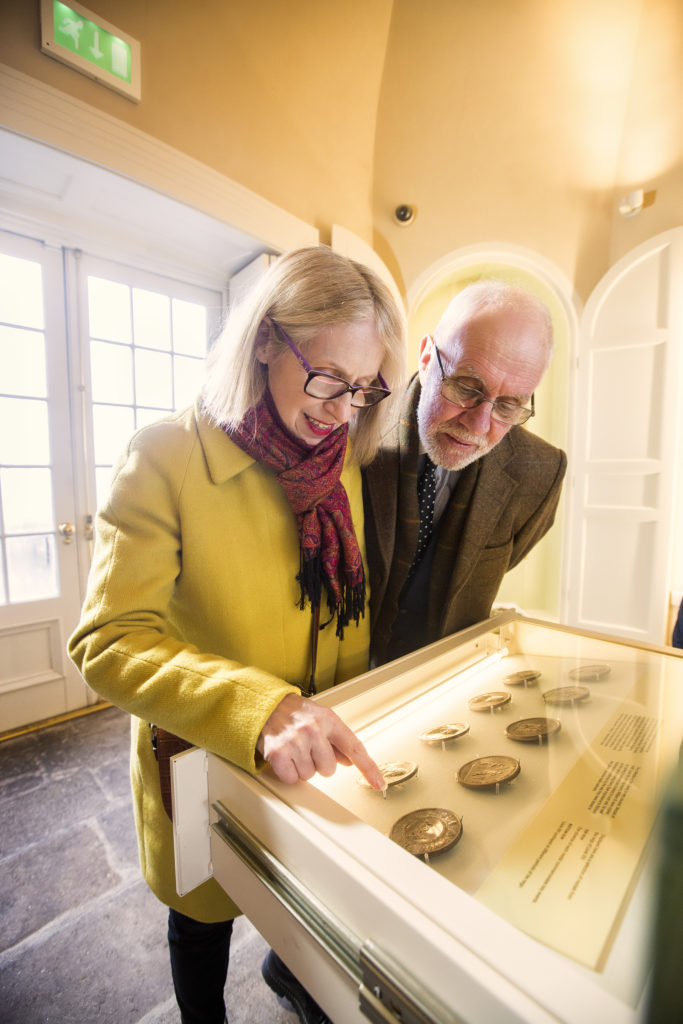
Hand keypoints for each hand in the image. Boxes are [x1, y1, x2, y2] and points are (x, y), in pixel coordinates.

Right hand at [257, 693, 384, 790]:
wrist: (265, 704)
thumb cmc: (295, 713)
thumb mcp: (320, 718)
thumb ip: (337, 740)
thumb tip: (350, 761)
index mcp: (328, 720)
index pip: (354, 748)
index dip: (368, 768)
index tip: (379, 784)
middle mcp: (313, 729)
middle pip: (329, 770)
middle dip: (318, 763)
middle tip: (306, 748)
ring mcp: (295, 741)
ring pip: (309, 776)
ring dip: (302, 767)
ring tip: (293, 748)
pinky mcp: (278, 753)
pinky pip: (292, 778)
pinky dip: (288, 772)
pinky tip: (284, 756)